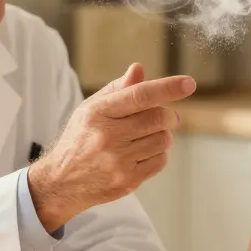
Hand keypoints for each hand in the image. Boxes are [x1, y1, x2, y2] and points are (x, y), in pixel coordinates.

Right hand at [28, 63, 195, 230]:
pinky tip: (143, 152)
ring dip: (163, 134)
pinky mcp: (127, 181)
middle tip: (167, 116)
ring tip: (148, 136)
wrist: (62, 181)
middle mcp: (107, 136)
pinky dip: (159, 153)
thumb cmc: (80, 139)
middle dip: (169, 115)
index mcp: (97, 113)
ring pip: (162, 140)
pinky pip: (160, 161)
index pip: (139, 95)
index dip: (167, 88)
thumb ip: (117, 89)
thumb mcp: (91, 109)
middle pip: (157, 118)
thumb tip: (138, 69)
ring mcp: (118, 161)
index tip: (188, 83)